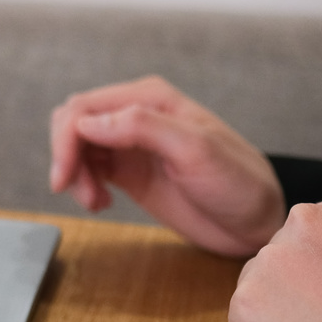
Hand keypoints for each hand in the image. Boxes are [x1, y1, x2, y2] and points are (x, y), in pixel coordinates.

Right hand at [48, 76, 284, 255]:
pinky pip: (88, 167)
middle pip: (74, 121)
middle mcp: (135, 114)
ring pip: (77, 145)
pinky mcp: (128, 170)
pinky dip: (83, 184)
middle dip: (66, 155)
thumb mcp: (197, 151)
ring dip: (74, 173)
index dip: (66, 139)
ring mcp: (130, 142)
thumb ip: (144, 128)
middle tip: (78, 193)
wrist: (256, 223)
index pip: (86, 107)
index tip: (65, 178)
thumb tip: (88, 122)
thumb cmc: (238, 183)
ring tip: (95, 204)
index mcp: (151, 98)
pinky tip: (99, 204)